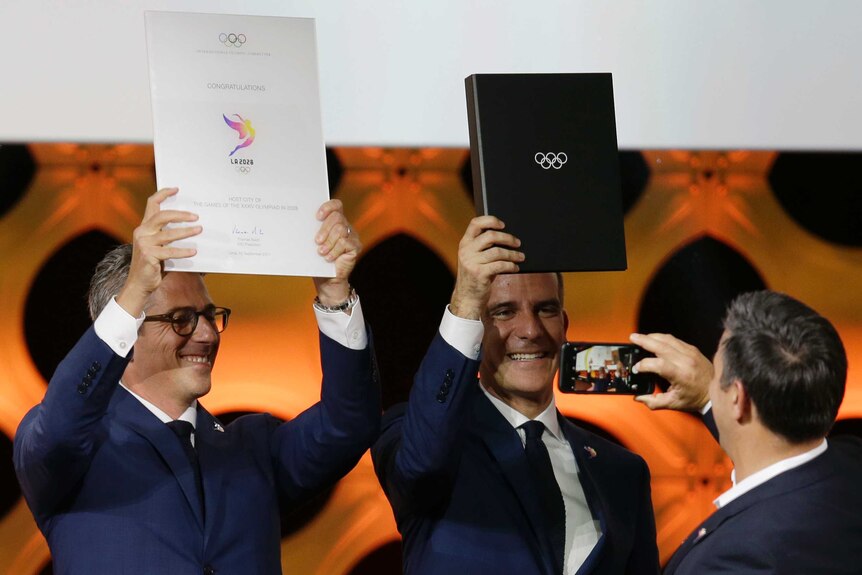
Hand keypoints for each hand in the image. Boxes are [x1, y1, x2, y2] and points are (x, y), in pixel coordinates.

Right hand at [116, 187, 200, 316]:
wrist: (139, 284)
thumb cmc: (153, 265)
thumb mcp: (160, 247)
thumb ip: (168, 236)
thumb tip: (194, 227)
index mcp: (144, 227)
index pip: (152, 204)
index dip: (163, 194)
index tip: (177, 189)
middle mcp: (142, 232)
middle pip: (162, 215)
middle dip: (180, 214)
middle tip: (196, 216)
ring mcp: (144, 243)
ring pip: (169, 233)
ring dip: (186, 232)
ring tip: (199, 230)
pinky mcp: (148, 255)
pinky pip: (170, 251)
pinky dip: (183, 251)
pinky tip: (194, 252)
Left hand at [313, 199, 360, 305]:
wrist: (326, 279)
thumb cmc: (317, 260)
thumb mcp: (312, 244)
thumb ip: (312, 232)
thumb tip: (299, 223)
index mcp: (335, 222)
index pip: (336, 205)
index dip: (328, 207)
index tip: (317, 216)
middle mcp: (346, 226)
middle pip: (337, 217)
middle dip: (324, 229)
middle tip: (316, 241)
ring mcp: (352, 236)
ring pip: (340, 230)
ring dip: (328, 242)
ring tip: (321, 252)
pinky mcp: (356, 247)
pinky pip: (345, 243)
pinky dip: (334, 251)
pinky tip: (328, 258)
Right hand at [449, 216, 523, 319]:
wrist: (468, 297)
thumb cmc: (477, 274)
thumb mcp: (475, 258)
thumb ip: (484, 246)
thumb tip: (507, 236)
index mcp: (465, 243)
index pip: (475, 223)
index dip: (490, 220)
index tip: (503, 225)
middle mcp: (466, 250)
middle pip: (490, 236)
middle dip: (508, 238)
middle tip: (518, 243)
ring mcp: (471, 262)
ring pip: (498, 251)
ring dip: (513, 254)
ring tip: (521, 257)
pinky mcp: (479, 273)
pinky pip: (500, 265)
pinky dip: (511, 265)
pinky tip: (515, 267)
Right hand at [630, 332, 713, 411]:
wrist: (716, 393)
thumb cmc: (695, 399)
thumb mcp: (673, 404)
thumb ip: (653, 402)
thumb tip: (637, 397)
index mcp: (680, 375)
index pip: (658, 364)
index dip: (644, 364)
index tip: (637, 368)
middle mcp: (686, 361)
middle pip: (660, 345)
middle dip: (644, 340)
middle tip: (632, 337)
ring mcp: (690, 353)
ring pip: (667, 339)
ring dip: (652, 337)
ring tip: (640, 337)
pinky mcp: (693, 349)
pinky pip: (675, 340)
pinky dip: (662, 338)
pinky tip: (655, 340)